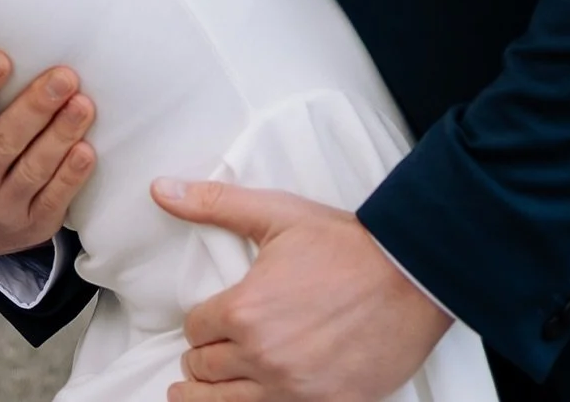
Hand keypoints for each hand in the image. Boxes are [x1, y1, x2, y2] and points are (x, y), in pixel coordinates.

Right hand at [0, 35, 95, 255]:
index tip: (2, 57)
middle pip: (4, 141)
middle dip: (35, 107)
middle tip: (64, 76)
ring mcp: (4, 203)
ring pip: (34, 169)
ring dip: (60, 136)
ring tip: (83, 104)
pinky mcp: (34, 221)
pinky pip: (55, 198)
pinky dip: (72, 175)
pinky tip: (87, 149)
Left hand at [152, 179, 451, 401]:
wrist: (409, 277)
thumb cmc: (343, 245)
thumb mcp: (274, 213)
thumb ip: (212, 204)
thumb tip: (160, 190)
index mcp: (245, 311)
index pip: (195, 330)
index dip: (199, 324)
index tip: (206, 323)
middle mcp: (265, 357)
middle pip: (207, 372)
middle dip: (201, 361)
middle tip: (200, 358)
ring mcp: (296, 389)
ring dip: (211, 398)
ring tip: (190, 396)